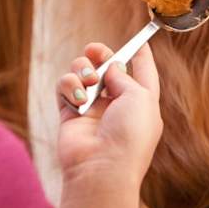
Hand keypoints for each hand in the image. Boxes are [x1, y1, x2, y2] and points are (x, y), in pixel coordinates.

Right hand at [56, 42, 162, 182]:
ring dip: (83, 70)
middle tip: (94, 49)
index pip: (143, 73)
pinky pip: (65, 87)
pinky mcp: (70, 114)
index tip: (140, 40)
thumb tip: (111, 68)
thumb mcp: (140, 97)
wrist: (101, 168)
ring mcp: (92, 109)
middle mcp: (117, 105)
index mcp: (142, 102)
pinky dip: (68, 86)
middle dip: (100, 54)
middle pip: (107, 69)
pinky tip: (77, 98)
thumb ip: (125, 76)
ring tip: (87, 81)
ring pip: (82, 73)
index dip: (142, 55)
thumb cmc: (129, 135)